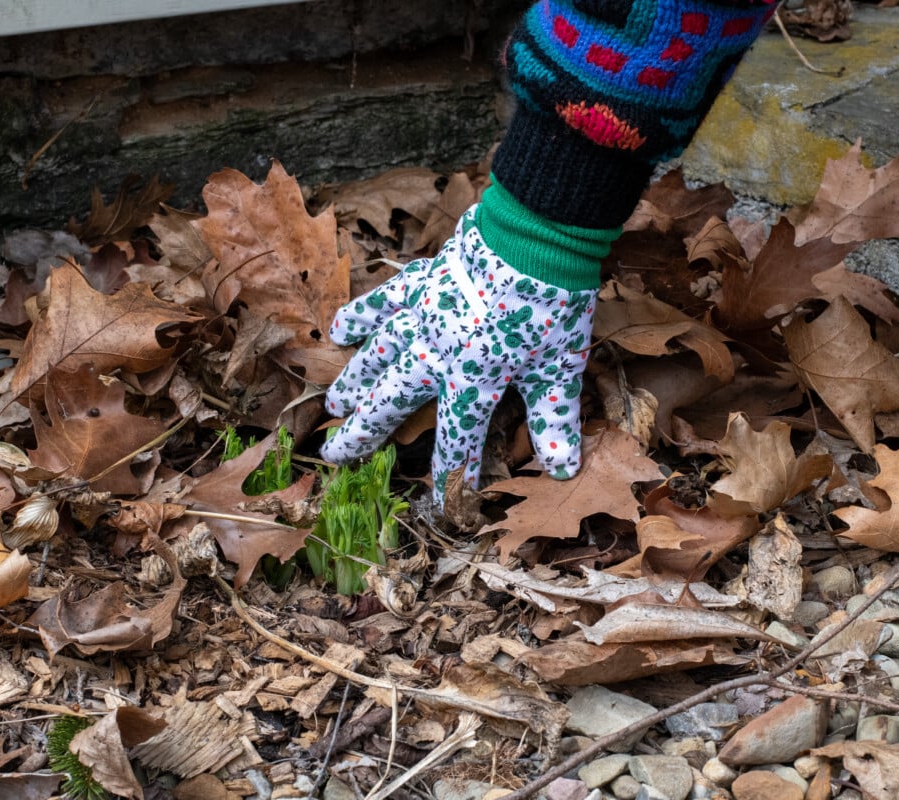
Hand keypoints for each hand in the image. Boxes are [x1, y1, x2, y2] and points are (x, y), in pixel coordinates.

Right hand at [321, 205, 596, 502]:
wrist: (535, 239)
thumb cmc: (551, 306)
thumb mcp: (559, 369)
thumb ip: (554, 420)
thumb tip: (564, 470)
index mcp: (473, 380)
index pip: (457, 436)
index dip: (451, 471)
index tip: (444, 502)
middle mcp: (436, 355)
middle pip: (391, 400)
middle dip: (363, 430)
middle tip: (336, 453)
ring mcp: (422, 318)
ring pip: (377, 357)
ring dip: (354, 381)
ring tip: (334, 404)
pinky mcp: (420, 284)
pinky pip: (382, 303)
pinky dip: (361, 316)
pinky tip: (340, 330)